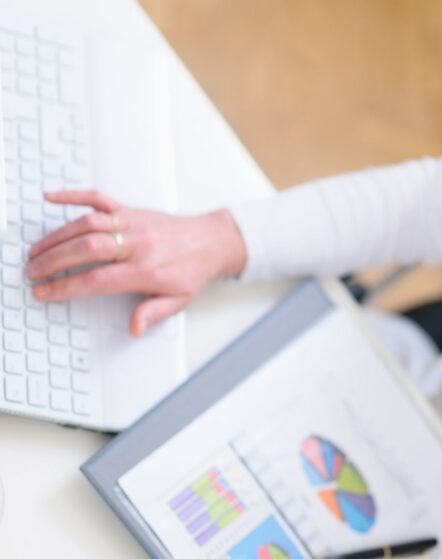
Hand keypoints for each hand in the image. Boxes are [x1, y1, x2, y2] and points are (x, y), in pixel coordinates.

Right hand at [26, 190, 247, 336]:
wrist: (214, 241)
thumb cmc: (193, 270)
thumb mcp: (179, 300)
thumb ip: (154, 313)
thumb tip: (134, 328)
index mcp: (146, 269)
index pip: (97, 279)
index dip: (66, 287)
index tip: (44, 292)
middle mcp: (137, 243)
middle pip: (86, 249)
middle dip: (53, 260)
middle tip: (32, 271)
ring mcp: (133, 223)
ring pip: (87, 223)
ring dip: (57, 235)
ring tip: (36, 250)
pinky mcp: (131, 210)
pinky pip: (100, 198)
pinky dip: (74, 195)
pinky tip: (52, 197)